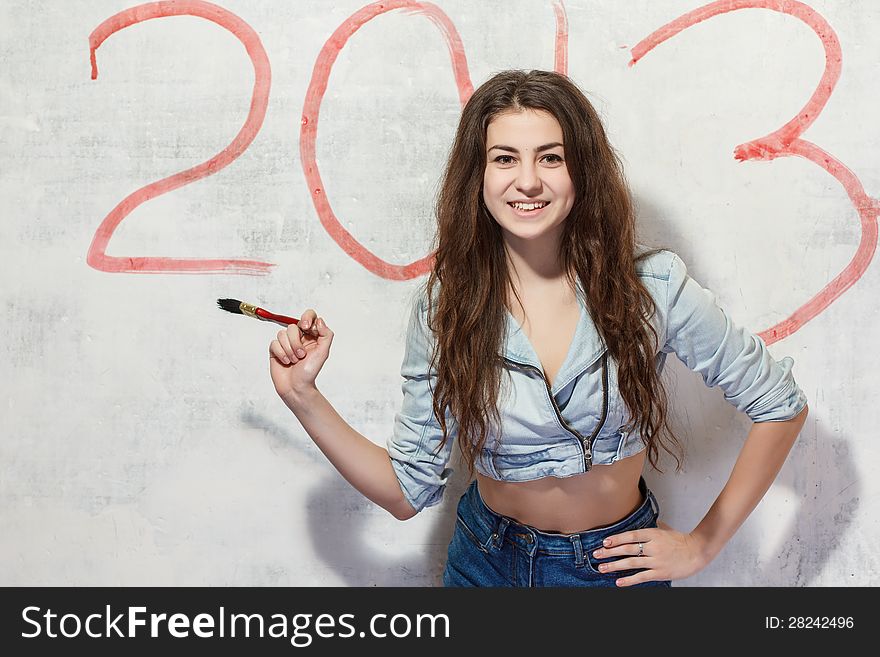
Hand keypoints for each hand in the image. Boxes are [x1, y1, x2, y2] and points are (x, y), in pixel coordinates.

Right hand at [269, 308, 332, 401]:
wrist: (296, 387)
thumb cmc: (310, 371)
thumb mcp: (323, 352)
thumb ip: (326, 334)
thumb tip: (319, 320)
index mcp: (311, 336)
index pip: (309, 316)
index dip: (306, 317)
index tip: (306, 327)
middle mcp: (298, 337)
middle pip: (293, 326)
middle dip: (296, 342)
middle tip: (301, 355)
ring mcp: (286, 343)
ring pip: (282, 334)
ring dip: (289, 350)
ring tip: (294, 360)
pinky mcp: (275, 350)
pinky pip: (274, 343)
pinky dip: (281, 353)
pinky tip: (286, 362)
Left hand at [591, 521, 710, 586]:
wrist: (697, 552)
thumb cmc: (681, 540)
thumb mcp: (665, 529)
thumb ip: (652, 527)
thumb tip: (640, 523)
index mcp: (653, 534)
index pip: (630, 535)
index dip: (616, 538)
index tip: (604, 541)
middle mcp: (653, 546)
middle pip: (627, 549)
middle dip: (609, 552)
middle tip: (596, 554)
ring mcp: (656, 560)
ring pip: (631, 563)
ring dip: (614, 566)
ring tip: (602, 568)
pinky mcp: (660, 572)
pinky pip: (641, 577)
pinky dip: (629, 580)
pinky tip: (618, 582)